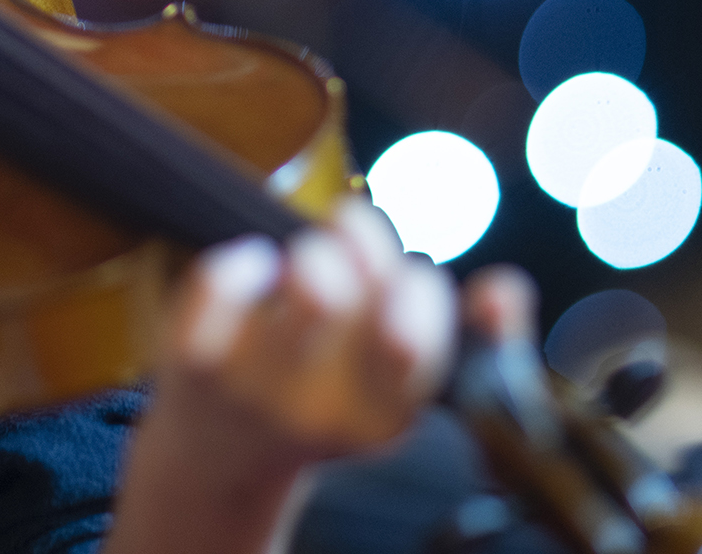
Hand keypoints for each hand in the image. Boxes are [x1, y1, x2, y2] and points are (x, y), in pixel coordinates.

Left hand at [105, 200, 456, 553]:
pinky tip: (254, 265)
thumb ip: (469, 336)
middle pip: (358, 294)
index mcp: (385, 417)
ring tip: (308, 257)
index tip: (401, 280)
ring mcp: (256, 389)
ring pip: (306, 279)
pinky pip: (221, 284)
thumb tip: (506, 291)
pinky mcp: (195, 364)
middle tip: (350, 242)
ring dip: (314, 244)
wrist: (221, 459)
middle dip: (363, 241)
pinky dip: (241, 259)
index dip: (415, 286)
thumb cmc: (324, 396)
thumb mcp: (397, 384)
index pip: (416, 338)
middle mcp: (324, 411)